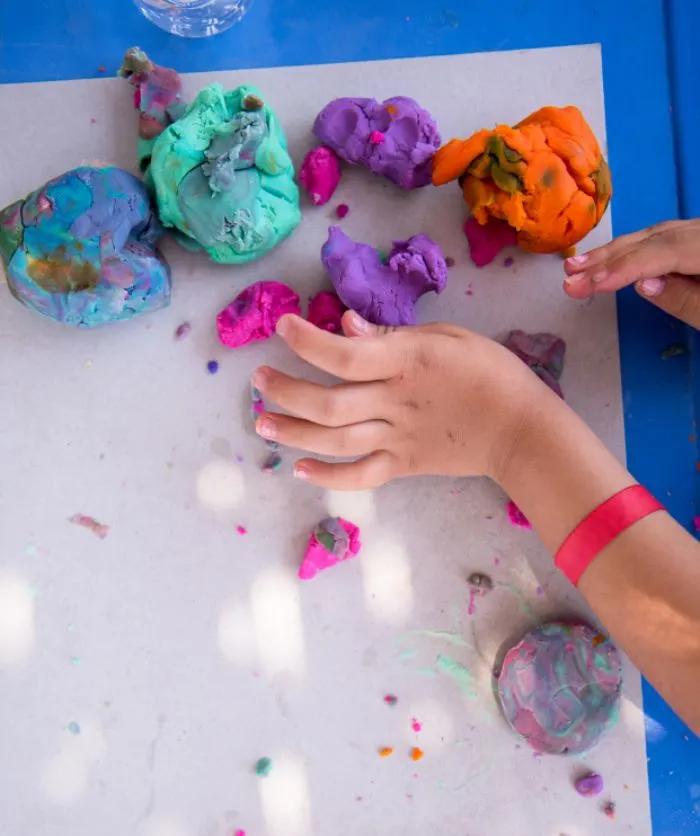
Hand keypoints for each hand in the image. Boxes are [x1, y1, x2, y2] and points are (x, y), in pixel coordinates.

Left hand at [252, 313, 548, 489]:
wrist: (521, 428)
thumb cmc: (489, 371)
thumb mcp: (448, 336)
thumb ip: (393, 334)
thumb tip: (346, 324)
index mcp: (406, 363)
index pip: (345, 355)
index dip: (307, 341)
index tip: (281, 327)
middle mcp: (394, 403)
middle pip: (328, 403)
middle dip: (285, 392)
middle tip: (257, 381)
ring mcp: (397, 438)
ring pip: (335, 441)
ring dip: (293, 433)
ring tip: (262, 424)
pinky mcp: (403, 466)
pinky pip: (361, 476)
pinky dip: (328, 477)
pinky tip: (299, 470)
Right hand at [563, 219, 699, 325]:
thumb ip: (684, 299)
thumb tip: (643, 284)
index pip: (662, 251)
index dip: (624, 266)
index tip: (590, 284)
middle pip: (653, 239)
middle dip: (608, 259)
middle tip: (570, 277)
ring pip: (654, 235)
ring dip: (613, 252)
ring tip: (577, 267)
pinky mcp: (695, 239)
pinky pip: (661, 238)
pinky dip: (632, 249)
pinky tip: (610, 258)